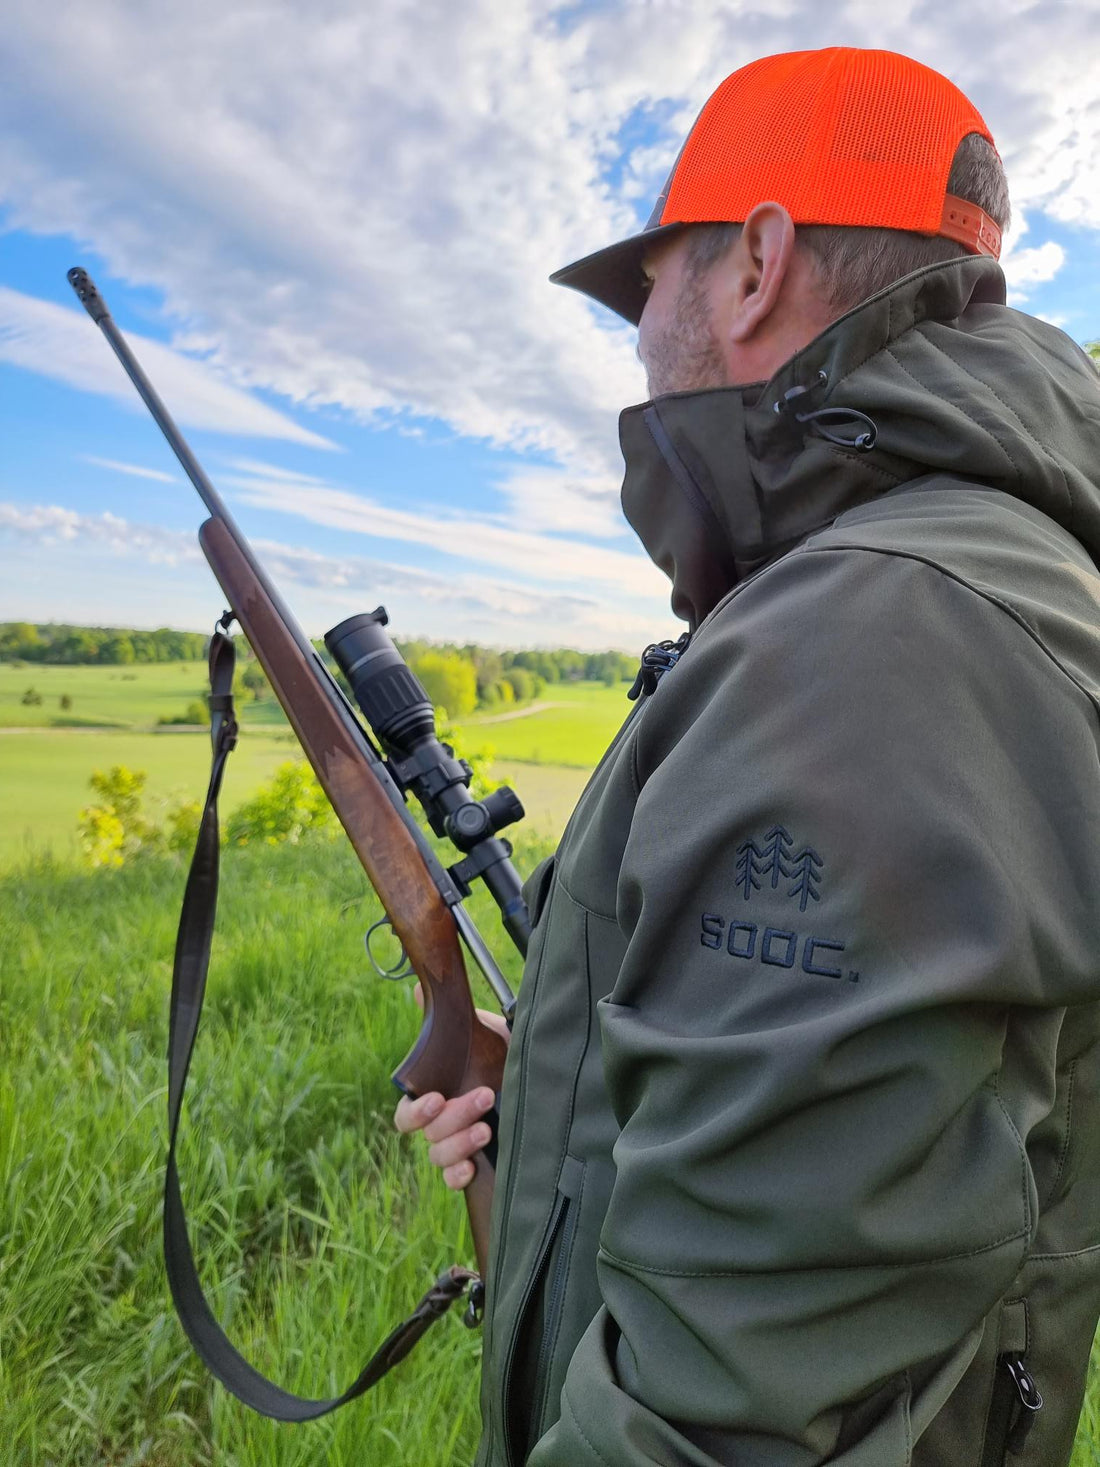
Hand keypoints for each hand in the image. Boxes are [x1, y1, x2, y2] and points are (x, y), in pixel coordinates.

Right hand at [393, 984, 509, 1190]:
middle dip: (454, 1117)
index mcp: (432, 1095)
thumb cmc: (497, 1051)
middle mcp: (439, 1124)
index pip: (405, 1115)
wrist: (530, 1071)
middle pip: (429, 1134)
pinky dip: (458, 1175)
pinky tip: (472, 1168)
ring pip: (440, 1156)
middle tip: (485, 1096)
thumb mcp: (475, 1029)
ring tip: (486, 1128)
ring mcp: (454, 1145)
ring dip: (460, 1143)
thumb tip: (418, 988)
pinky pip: (453, 1178)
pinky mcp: (472, 1162)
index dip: (415, 1112)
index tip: (437, 1098)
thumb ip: (444, 1016)